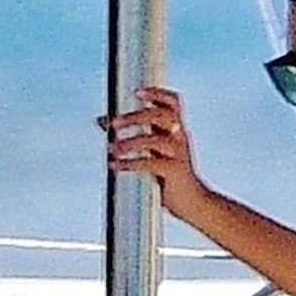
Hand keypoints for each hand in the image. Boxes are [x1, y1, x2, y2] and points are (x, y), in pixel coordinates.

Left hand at [102, 86, 206, 221]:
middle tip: (115, 124)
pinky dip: (130, 163)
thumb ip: (131, 135)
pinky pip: (150, 163)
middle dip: (136, 117)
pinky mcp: (174, 171)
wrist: (193, 203)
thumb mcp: (152, 152)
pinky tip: (115, 165)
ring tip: (112, 149)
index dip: (157, 93)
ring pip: (155, 140)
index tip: (137, 92)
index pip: (173, 103)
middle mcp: (179, 138)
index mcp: (176, 130)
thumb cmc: (170, 177)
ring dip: (131, 142)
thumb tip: (102, 121)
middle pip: (162, 116)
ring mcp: (179, 154)